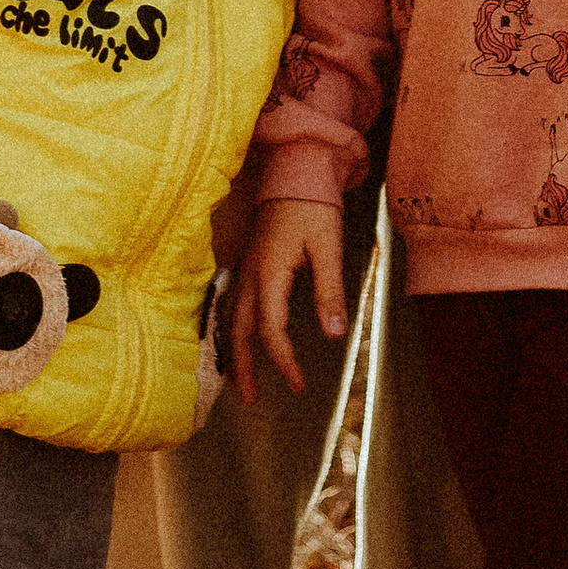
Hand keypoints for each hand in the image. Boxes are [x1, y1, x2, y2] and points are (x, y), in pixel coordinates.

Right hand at [230, 198, 347, 405]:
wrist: (295, 167)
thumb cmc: (313, 204)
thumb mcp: (328, 246)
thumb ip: (329, 291)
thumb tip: (335, 333)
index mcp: (269, 272)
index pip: (271, 329)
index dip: (284, 360)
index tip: (297, 384)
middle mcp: (250, 274)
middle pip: (238, 330)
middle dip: (244, 367)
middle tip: (251, 401)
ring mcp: (245, 267)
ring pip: (232, 318)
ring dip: (236, 351)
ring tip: (243, 381)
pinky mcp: (249, 262)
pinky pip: (234, 304)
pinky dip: (236, 330)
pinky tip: (243, 341)